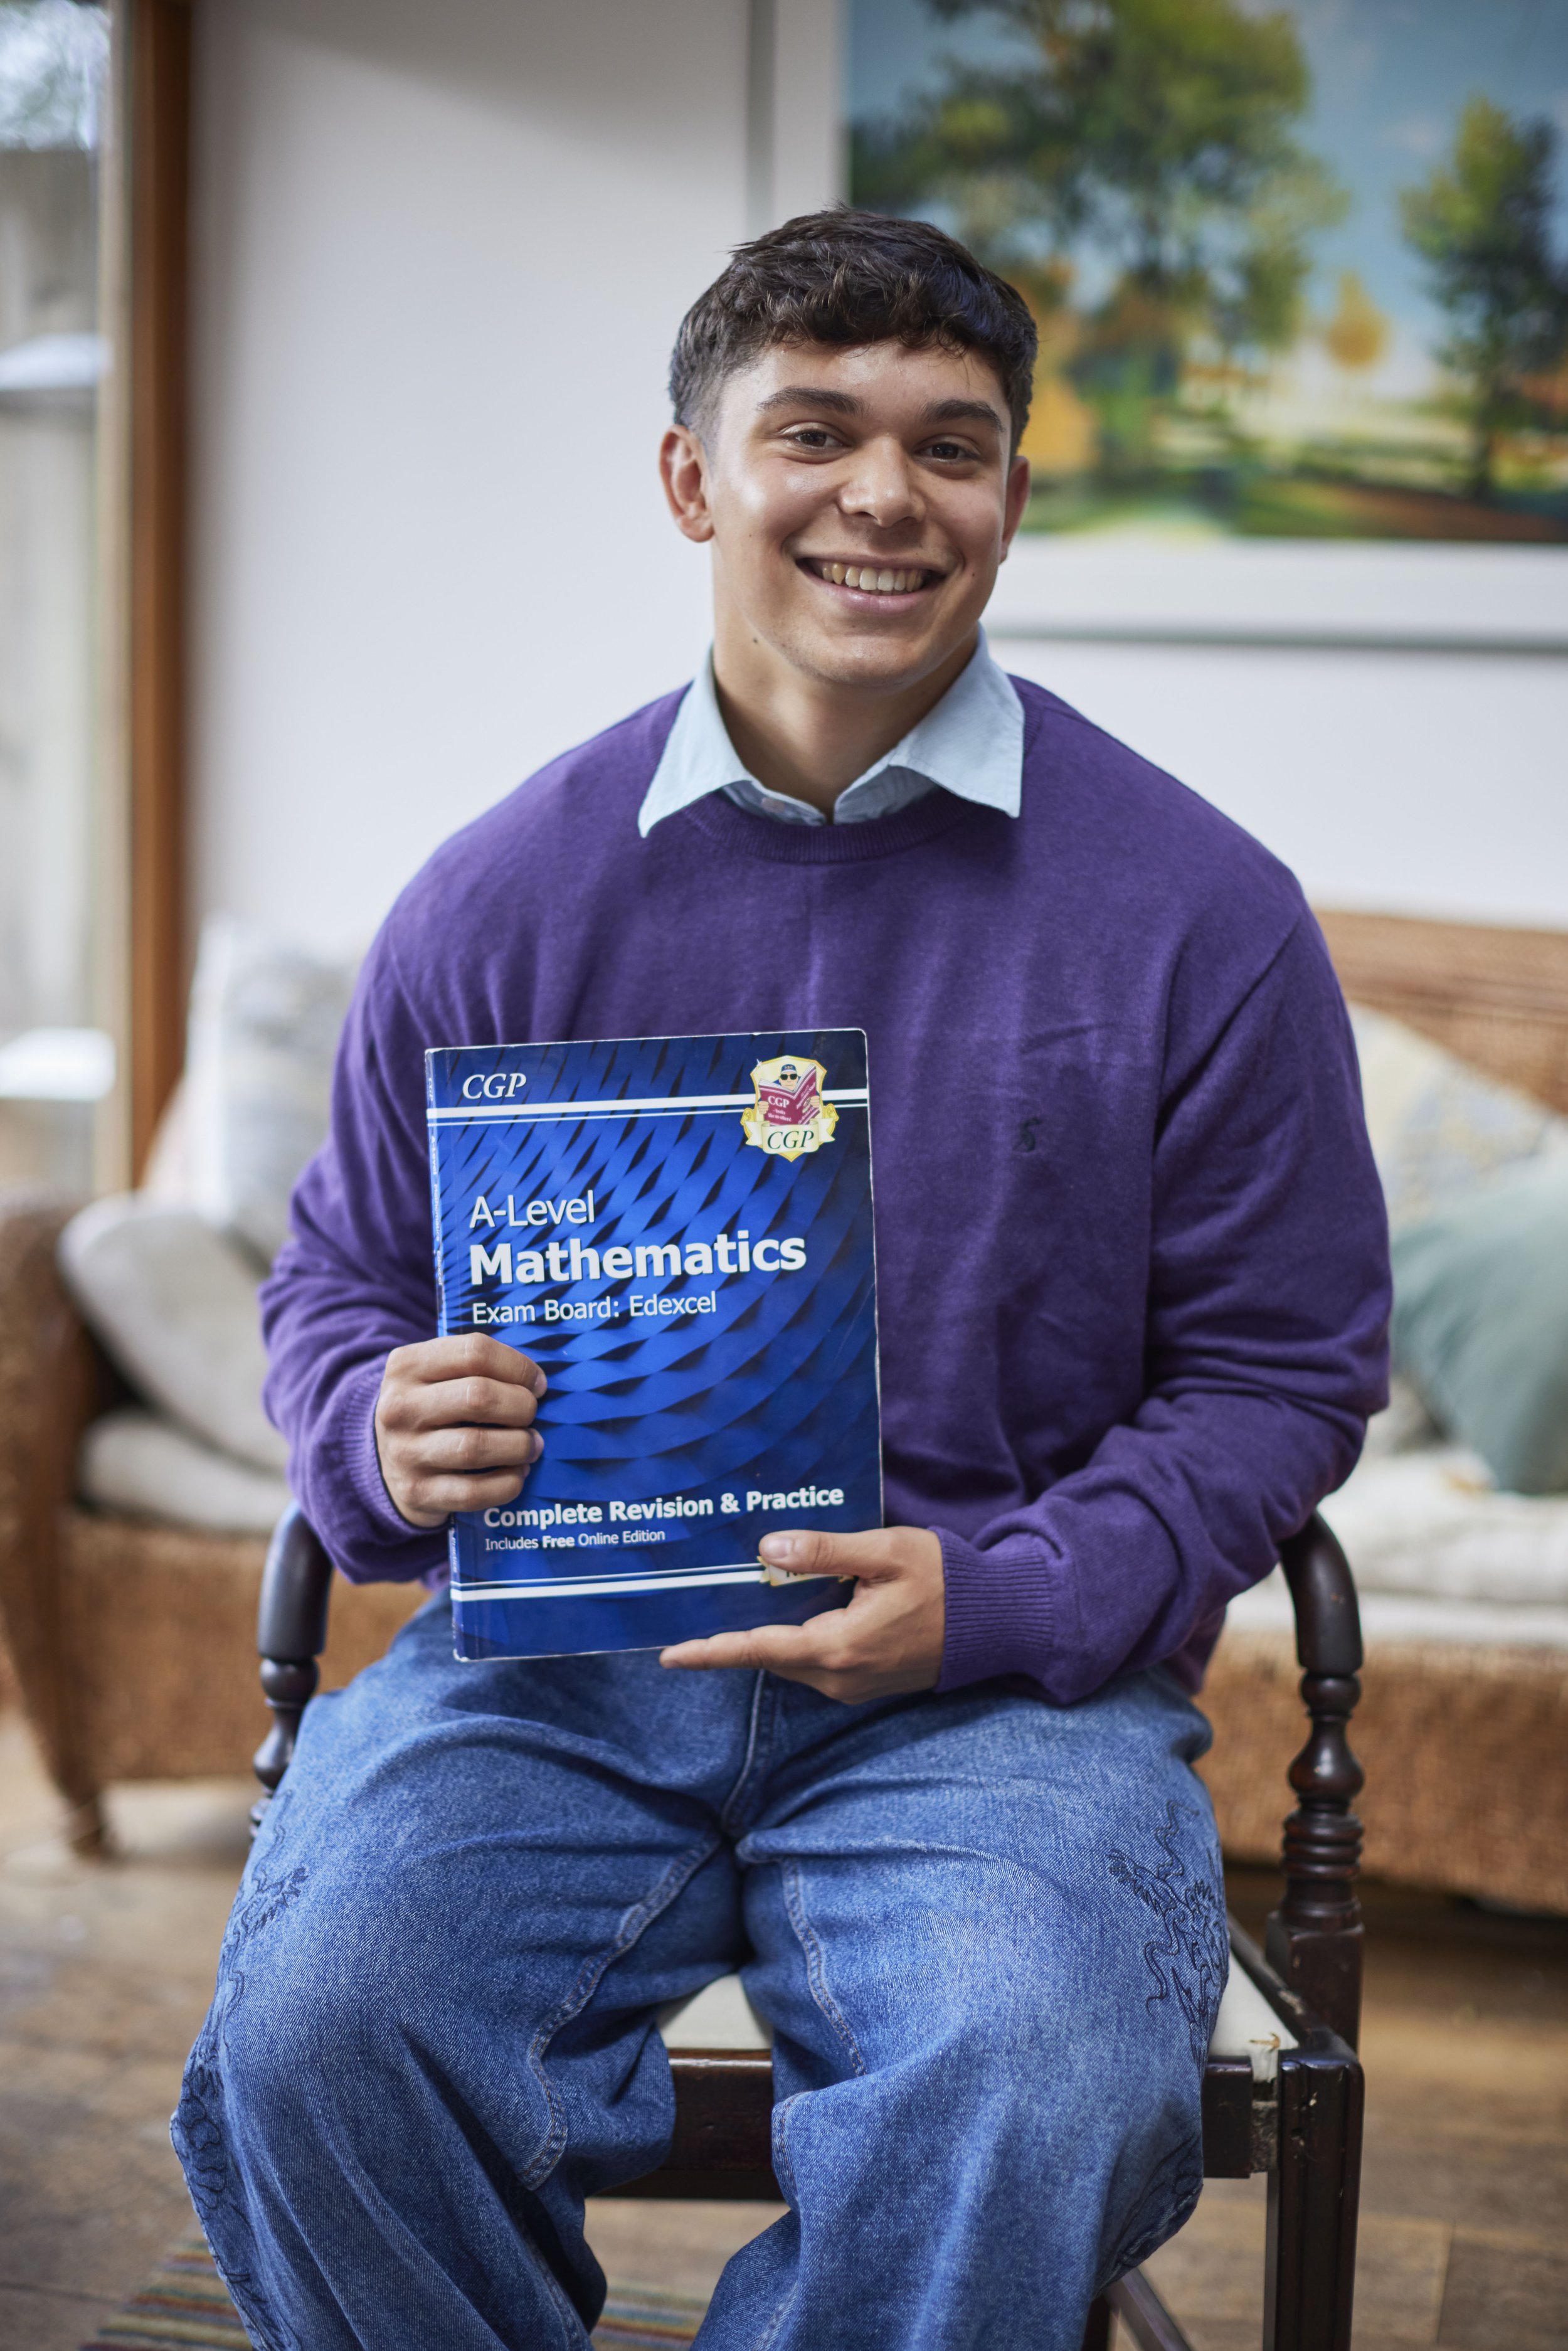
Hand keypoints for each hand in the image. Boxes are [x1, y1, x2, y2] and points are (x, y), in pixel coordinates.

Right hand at [374, 1335, 545, 1528]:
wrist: (386, 1460)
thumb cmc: (431, 1408)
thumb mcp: (436, 1375)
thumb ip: (477, 1367)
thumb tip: (537, 1384)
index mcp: (406, 1365)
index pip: (474, 1352)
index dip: (518, 1367)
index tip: (537, 1383)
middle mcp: (400, 1407)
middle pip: (479, 1397)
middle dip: (521, 1406)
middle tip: (532, 1414)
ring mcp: (406, 1453)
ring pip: (477, 1447)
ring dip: (519, 1446)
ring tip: (531, 1445)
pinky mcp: (417, 1492)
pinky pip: (473, 1492)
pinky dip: (507, 1483)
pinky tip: (517, 1473)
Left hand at [660, 1526, 944, 1702]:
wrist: (997, 1622)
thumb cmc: (945, 1581)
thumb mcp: (884, 1552)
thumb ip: (825, 1551)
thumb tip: (768, 1548)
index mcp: (838, 1646)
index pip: (759, 1649)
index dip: (712, 1651)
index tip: (670, 1654)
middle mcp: (839, 1677)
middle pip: (771, 1655)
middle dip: (734, 1635)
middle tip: (701, 1603)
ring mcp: (853, 1686)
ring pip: (792, 1659)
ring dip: (767, 1635)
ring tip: (741, 1601)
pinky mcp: (865, 1683)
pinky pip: (815, 1662)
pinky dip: (796, 1640)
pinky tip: (792, 1609)